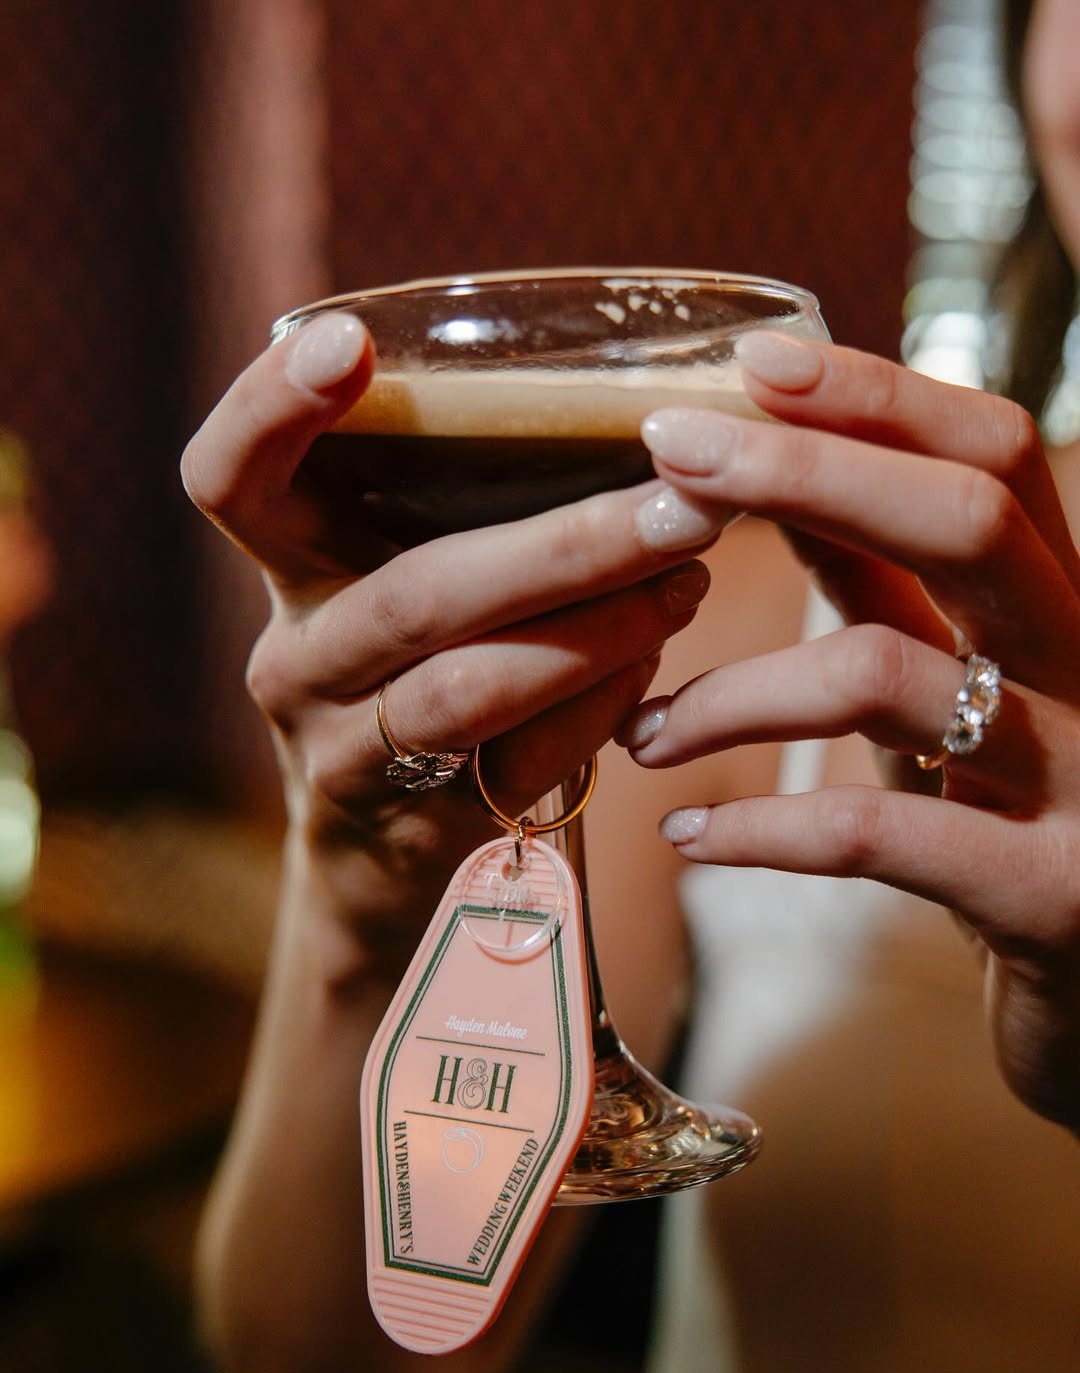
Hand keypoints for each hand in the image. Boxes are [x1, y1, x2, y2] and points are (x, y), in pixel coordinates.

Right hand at [181, 312, 720, 967]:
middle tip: (683, 505)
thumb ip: (457, 510)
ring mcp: (344, 753)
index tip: (349, 339)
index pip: (231, 482)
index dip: (270, 410)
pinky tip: (656, 656)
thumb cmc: (419, 671)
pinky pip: (519, 764)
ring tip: (690, 579)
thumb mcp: (402, 581)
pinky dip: (601, 705)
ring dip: (599, 631)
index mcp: (291, 571)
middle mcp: (299, 658)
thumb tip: (636, 417)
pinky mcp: (413, 830)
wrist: (381, 857)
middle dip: (563, 548)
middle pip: (416, 594)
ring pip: (470, 688)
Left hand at [620, 333, 1079, 1128]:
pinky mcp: (1048, 895)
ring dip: (732, 690)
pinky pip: (876, 835)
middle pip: (963, 522)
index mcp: (1066, 604)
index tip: (755, 361)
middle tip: (668, 458)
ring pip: (889, 676)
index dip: (878, 394)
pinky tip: (686, 838)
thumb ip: (887, 580)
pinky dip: (760, 832)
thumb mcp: (956, 677)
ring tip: (640, 730)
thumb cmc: (1011, 815)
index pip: (992, 454)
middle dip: (804, 471)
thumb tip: (782, 462)